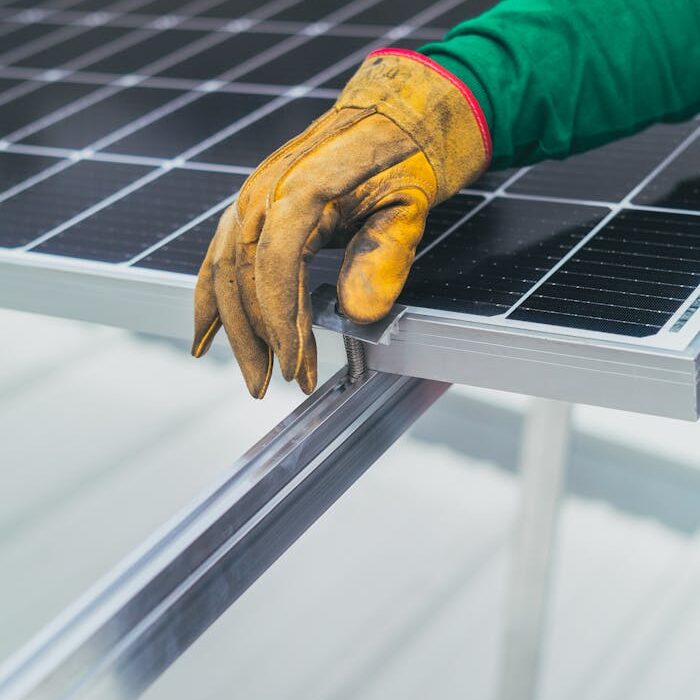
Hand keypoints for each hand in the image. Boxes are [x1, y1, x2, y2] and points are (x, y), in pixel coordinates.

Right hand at [192, 49, 490, 397]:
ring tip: (252, 374)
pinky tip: (204, 333)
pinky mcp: (255, 204)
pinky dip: (209, 297)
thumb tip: (355, 314)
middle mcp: (265, 189)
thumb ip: (383, 255)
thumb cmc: (408, 154)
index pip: (275, 264)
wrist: (399, 109)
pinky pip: (220, 254)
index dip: (281, 322)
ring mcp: (254, 195)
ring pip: (223, 269)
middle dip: (253, 339)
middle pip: (239, 274)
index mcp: (303, 187)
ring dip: (232, 328)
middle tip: (271, 386)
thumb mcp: (412, 202)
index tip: (298, 368)